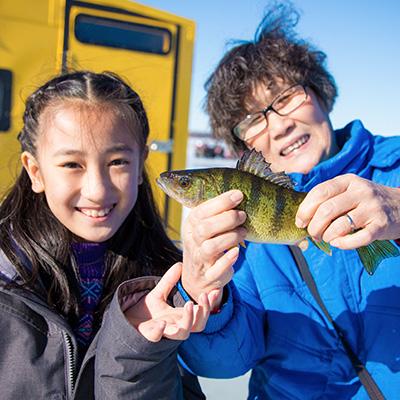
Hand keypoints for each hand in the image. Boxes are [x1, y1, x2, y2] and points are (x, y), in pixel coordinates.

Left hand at [124, 263, 212, 341]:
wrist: (128, 323)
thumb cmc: (146, 312)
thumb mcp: (159, 293)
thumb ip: (169, 280)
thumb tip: (180, 264)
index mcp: (180, 316)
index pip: (201, 313)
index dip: (210, 303)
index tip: (215, 290)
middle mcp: (176, 326)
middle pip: (199, 325)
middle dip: (205, 312)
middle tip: (204, 296)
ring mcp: (164, 332)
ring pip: (183, 333)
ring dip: (189, 319)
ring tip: (190, 304)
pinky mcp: (149, 335)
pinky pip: (156, 337)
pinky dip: (160, 331)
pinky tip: (161, 323)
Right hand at [182, 190, 246, 306]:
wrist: (197, 277)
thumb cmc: (207, 243)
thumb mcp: (206, 226)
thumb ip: (217, 212)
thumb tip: (238, 194)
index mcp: (191, 225)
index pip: (201, 211)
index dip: (221, 202)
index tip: (239, 195)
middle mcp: (192, 241)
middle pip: (204, 228)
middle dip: (227, 219)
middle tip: (243, 215)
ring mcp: (199, 259)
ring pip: (210, 248)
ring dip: (230, 237)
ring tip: (243, 232)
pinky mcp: (208, 276)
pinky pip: (216, 270)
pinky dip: (227, 260)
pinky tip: (237, 251)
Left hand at [295, 173, 399, 248]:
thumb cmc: (364, 201)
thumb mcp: (348, 191)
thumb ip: (327, 199)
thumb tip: (302, 219)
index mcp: (347, 180)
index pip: (319, 192)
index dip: (305, 209)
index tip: (300, 221)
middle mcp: (360, 191)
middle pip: (326, 210)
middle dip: (314, 226)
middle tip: (313, 234)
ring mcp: (372, 208)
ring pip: (340, 225)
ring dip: (327, 236)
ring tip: (327, 238)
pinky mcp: (381, 225)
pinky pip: (358, 238)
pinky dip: (343, 244)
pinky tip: (338, 243)